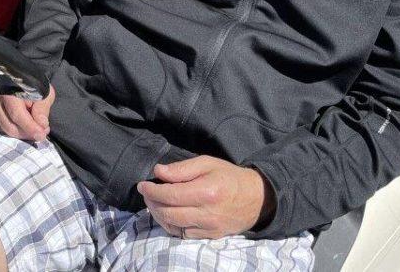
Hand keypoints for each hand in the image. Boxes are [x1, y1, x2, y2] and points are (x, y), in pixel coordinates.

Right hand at [0, 86, 54, 141]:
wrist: (21, 81)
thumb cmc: (34, 87)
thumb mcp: (43, 93)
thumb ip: (42, 108)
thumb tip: (41, 124)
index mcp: (8, 90)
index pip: (16, 114)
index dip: (30, 127)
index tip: (42, 134)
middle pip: (10, 126)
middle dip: (27, 133)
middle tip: (42, 132)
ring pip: (6, 130)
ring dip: (22, 134)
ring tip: (36, 128)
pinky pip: (3, 130)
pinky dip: (16, 132)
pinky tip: (26, 127)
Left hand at [136, 156, 271, 239]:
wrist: (256, 198)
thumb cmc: (229, 176)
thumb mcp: (207, 163)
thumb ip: (182, 168)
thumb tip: (158, 172)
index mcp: (206, 192)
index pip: (170, 195)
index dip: (152, 191)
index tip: (142, 185)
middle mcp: (207, 213)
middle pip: (168, 213)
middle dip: (151, 203)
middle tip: (146, 193)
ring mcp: (209, 228)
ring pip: (173, 226)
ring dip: (158, 215)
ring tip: (154, 203)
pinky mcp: (210, 236)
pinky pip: (183, 235)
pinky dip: (171, 225)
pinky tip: (168, 214)